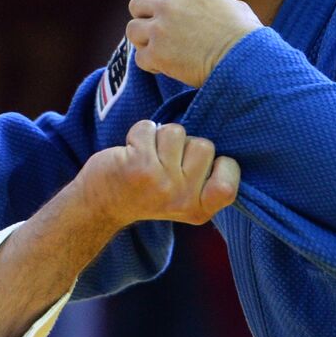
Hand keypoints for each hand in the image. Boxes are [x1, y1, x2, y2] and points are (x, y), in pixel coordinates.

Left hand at [77, 120, 238, 227]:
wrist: (101, 204)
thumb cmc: (147, 192)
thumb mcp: (183, 198)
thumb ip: (206, 178)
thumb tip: (233, 137)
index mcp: (200, 209)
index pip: (230, 178)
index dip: (219, 165)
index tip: (194, 172)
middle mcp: (183, 198)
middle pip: (205, 145)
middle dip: (184, 146)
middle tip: (163, 165)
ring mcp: (162, 182)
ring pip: (177, 132)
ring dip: (159, 137)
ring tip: (147, 156)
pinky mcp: (139, 165)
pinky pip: (150, 127)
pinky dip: (139, 132)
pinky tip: (131, 151)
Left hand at [127, 0, 261, 86]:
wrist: (245, 61)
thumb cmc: (244, 35)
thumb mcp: (229, 3)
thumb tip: (209, 3)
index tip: (160, 2)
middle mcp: (169, 3)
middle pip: (135, 3)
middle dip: (145, 16)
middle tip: (160, 29)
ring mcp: (160, 28)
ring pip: (131, 29)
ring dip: (144, 40)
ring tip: (161, 48)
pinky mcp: (157, 54)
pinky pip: (139, 58)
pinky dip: (150, 63)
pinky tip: (165, 66)